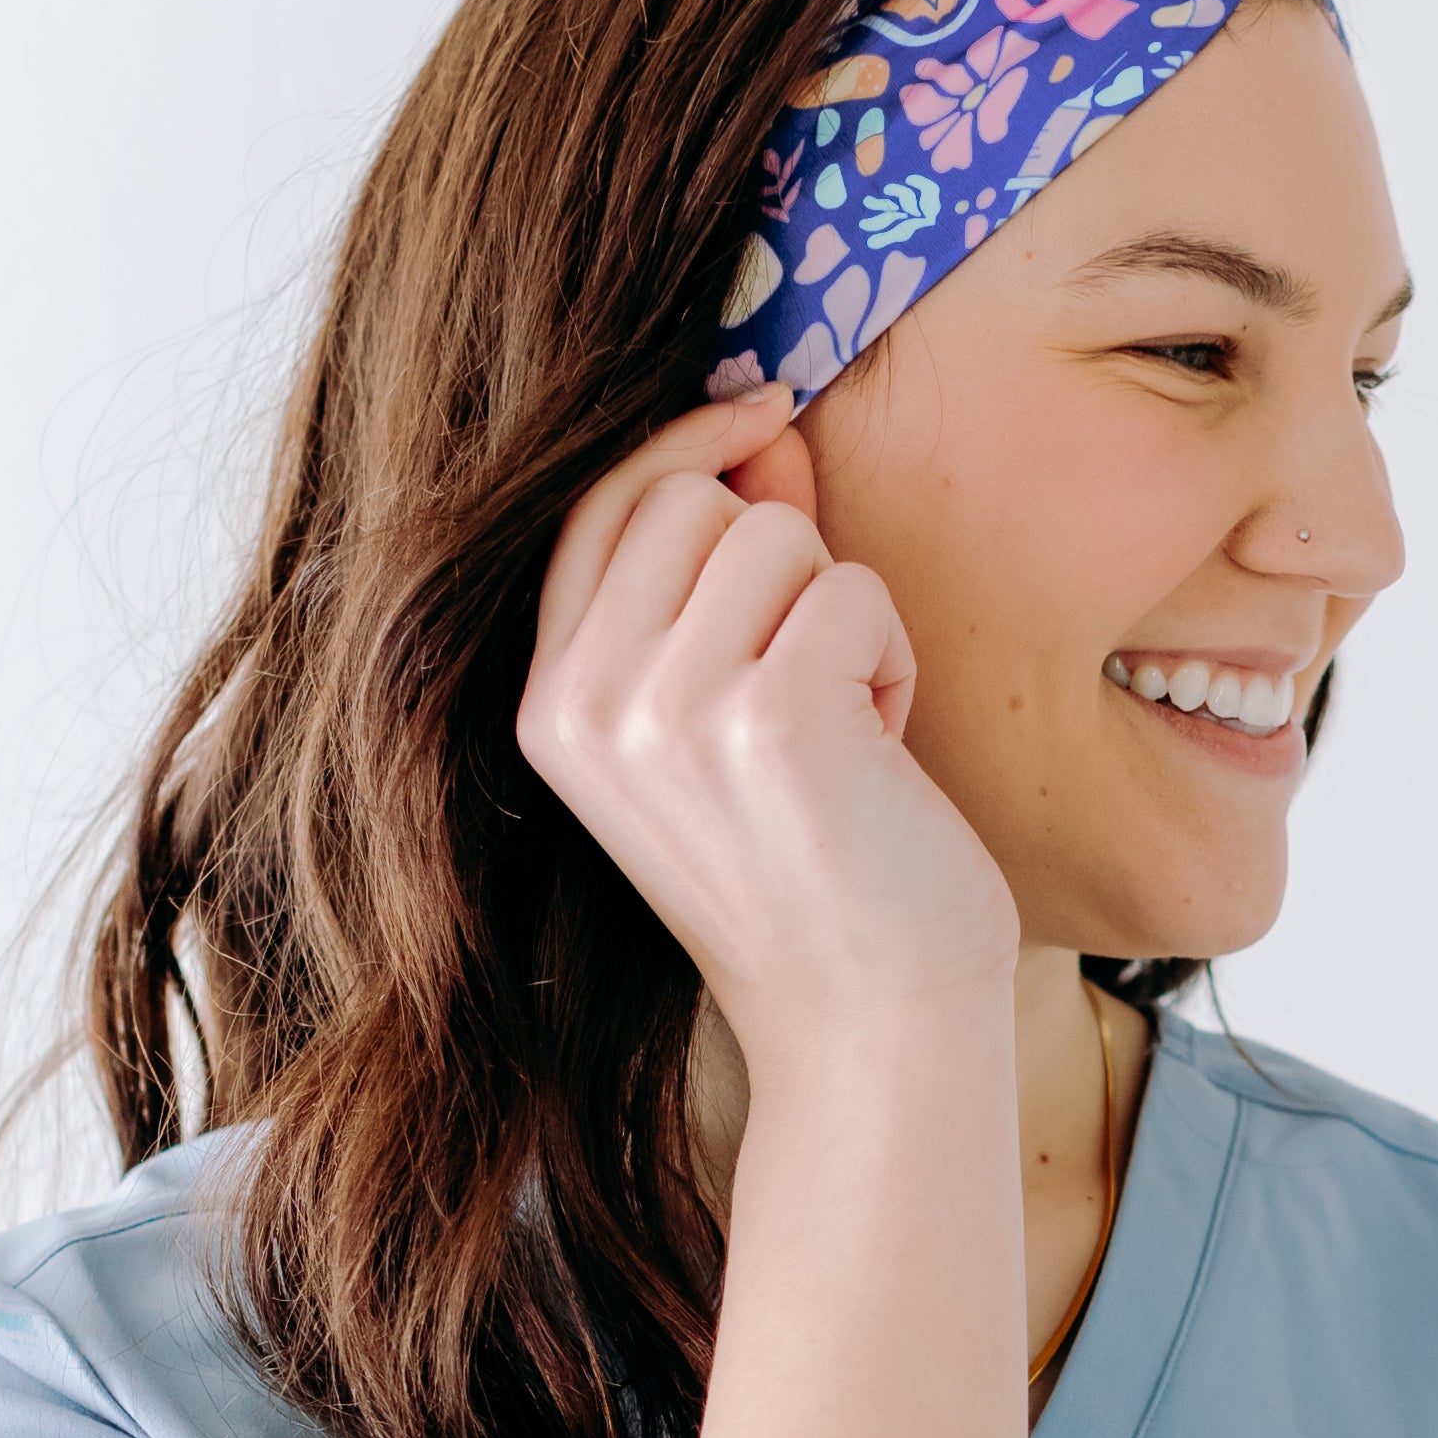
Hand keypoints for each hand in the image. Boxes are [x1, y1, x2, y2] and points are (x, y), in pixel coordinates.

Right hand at [516, 387, 1020, 1061]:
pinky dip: (889, 657)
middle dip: (782, 560)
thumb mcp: (727, 712)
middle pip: (688, 497)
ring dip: (842, 613)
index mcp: (549, 707)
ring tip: (844, 731)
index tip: (759, 414)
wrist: (868, 1024)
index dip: (682, 444)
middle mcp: (586, 707)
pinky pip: (852, 589)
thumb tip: (759, 418)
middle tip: (811, 686)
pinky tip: (880, 754)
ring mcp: (668, 714)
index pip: (593, 506)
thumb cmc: (814, 869)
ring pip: (777, 530)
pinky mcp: (770, 720)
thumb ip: (726, 566)